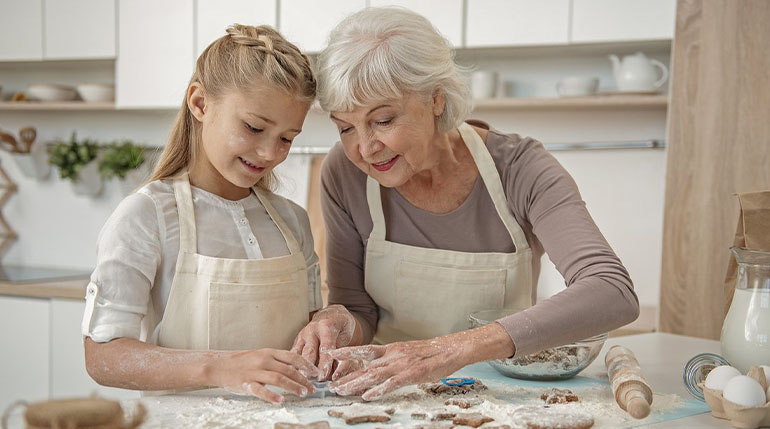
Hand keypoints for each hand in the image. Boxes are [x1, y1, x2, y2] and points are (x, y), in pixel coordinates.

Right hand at [207, 349, 319, 403]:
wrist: (219, 365)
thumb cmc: (243, 361)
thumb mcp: (261, 355)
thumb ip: (277, 360)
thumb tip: (297, 367)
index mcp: (269, 352)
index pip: (293, 357)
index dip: (306, 365)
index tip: (316, 373)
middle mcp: (264, 360)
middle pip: (289, 369)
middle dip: (303, 380)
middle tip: (312, 388)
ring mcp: (255, 372)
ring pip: (278, 379)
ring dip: (293, 386)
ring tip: (302, 393)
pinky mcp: (246, 383)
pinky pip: (260, 390)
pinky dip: (271, 396)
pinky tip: (280, 401)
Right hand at [291, 304, 358, 380]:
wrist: (331, 314)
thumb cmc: (341, 326)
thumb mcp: (346, 334)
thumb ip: (340, 351)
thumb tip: (337, 373)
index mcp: (326, 326)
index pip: (325, 347)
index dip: (324, 362)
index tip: (323, 376)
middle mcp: (312, 330)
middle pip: (310, 352)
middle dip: (309, 368)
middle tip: (310, 382)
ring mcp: (302, 335)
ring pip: (298, 354)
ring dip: (299, 369)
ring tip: (299, 383)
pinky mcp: (296, 341)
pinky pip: (292, 354)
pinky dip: (291, 365)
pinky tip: (290, 376)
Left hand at [327, 323, 513, 400]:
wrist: (451, 349)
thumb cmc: (431, 352)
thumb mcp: (408, 351)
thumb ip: (393, 358)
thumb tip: (379, 366)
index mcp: (392, 348)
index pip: (365, 349)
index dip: (347, 352)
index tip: (331, 354)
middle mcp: (393, 354)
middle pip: (365, 366)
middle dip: (347, 376)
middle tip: (332, 385)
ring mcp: (401, 364)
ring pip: (373, 375)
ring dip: (356, 384)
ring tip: (342, 391)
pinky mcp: (411, 374)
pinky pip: (392, 383)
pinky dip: (379, 390)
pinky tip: (368, 396)